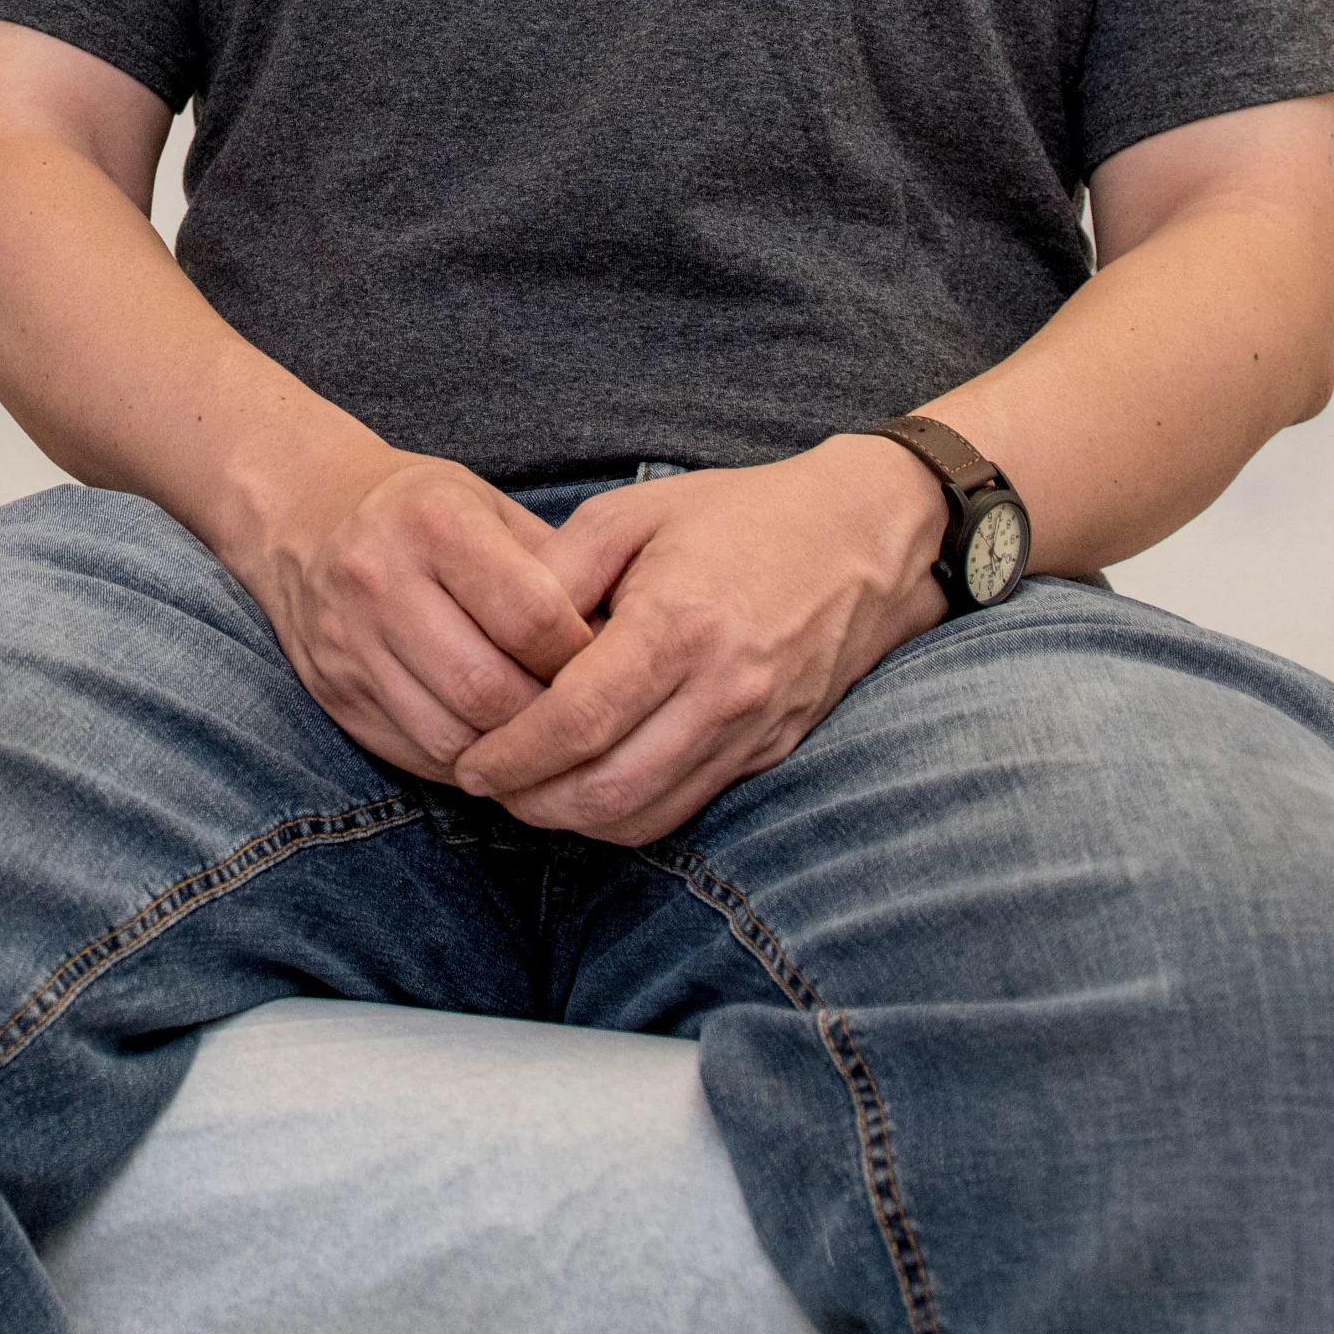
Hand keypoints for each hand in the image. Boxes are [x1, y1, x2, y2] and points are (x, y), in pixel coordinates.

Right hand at [217, 436, 595, 783]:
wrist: (304, 516)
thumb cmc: (422, 513)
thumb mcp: (488, 506)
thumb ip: (554, 567)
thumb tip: (626, 646)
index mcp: (432, 521)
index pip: (531, 615)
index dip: (580, 655)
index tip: (603, 664)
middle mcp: (379, 579)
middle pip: (488, 688)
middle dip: (547, 717)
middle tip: (580, 718)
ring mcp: (347, 642)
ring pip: (451, 736)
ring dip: (509, 753)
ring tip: (541, 739)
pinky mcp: (332, 692)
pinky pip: (415, 754)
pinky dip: (467, 764)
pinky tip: (494, 746)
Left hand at [450, 440, 948, 843]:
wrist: (863, 537)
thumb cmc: (738, 515)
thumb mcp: (632, 513)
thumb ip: (557, 573)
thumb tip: (498, 638)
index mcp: (679, 625)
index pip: (577, 722)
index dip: (513, 755)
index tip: (470, 761)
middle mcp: (722, 691)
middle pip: (607, 788)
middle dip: (532, 801)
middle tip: (486, 784)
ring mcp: (753, 730)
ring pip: (646, 815)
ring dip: (575, 820)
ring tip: (528, 792)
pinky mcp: (772, 751)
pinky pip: (686, 808)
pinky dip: (628, 813)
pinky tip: (590, 786)